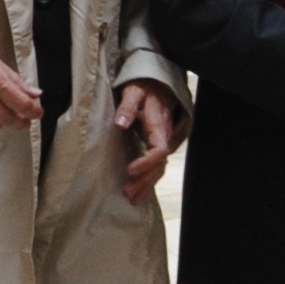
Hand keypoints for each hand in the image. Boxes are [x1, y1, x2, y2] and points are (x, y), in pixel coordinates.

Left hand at [111, 82, 180, 203]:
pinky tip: (139, 191)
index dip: (147, 162)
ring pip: (159, 168)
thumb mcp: (134, 93)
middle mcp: (164, 137)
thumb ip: (127, 107)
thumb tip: (120, 123)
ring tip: (131, 198)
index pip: (160, 149)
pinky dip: (148, 180)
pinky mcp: (156, 145)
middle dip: (145, 180)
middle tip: (127, 193)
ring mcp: (161, 142)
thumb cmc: (143, 89)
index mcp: (159, 126)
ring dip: (146, 184)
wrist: (157, 85)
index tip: (130, 170)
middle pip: (159, 164)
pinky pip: (156, 166)